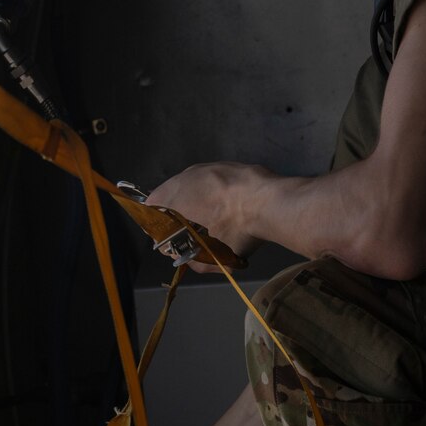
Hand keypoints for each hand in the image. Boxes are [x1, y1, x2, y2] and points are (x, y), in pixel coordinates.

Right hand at [146, 163, 265, 271]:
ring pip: (191, 185)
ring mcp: (207, 167)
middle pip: (169, 194)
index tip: (168, 240)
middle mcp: (186, 177)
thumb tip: (189, 258)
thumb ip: (196, 261)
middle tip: (188, 232)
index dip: (157, 227)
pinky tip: (228, 206)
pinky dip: (213, 193)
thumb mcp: (217, 255)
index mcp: (176, 196)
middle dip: (174, 214)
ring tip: (210, 219)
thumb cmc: (238, 227)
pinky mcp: (227, 164)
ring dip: (193, 202)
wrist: (274, 200)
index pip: (151, 209)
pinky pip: (211, 181)